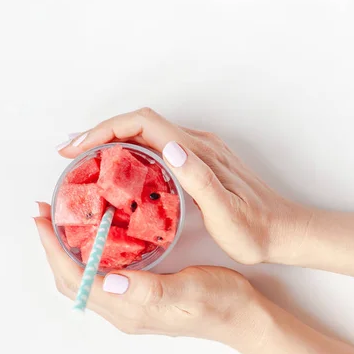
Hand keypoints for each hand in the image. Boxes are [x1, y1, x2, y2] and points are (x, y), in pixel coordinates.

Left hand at [35, 202, 263, 349]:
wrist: (242, 317)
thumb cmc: (220, 302)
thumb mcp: (187, 292)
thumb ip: (147, 290)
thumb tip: (106, 282)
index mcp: (130, 309)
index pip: (76, 279)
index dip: (54, 249)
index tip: (42, 219)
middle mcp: (123, 310)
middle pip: (71, 281)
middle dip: (52, 247)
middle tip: (45, 213)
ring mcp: (130, 306)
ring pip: (83, 279)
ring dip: (66, 251)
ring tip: (61, 221)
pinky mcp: (139, 297)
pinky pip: (99, 277)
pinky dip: (86, 255)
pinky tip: (93, 237)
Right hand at [57, 107, 309, 264]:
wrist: (283, 231)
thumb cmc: (254, 229)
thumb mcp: (227, 213)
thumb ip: (200, 179)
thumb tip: (170, 148)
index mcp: (198, 153)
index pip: (144, 125)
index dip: (107, 130)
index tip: (80, 146)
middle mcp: (196, 144)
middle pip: (139, 122)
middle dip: (101, 131)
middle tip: (71, 151)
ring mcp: (198, 151)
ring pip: (146, 132)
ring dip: (112, 138)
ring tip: (84, 156)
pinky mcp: (198, 162)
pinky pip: (155, 145)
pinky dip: (129, 148)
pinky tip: (118, 165)